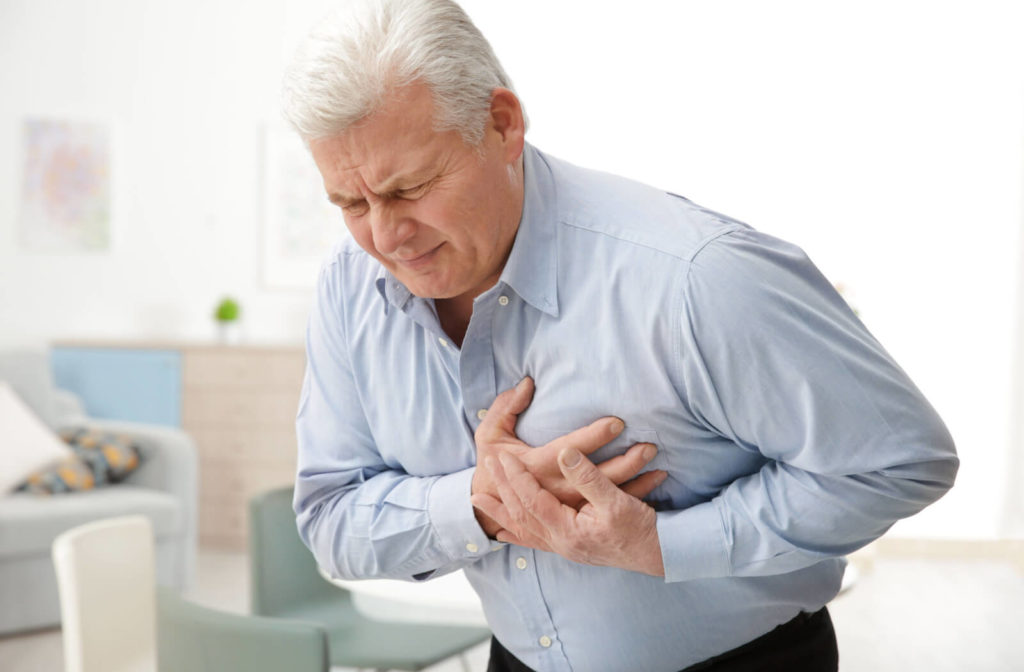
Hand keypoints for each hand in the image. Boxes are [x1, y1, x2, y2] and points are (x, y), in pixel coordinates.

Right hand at [471, 378, 663, 534]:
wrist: (491, 504)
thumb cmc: (493, 464)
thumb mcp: (489, 433)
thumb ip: (506, 406)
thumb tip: (527, 382)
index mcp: (535, 466)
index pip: (569, 450)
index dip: (594, 436)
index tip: (618, 422)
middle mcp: (554, 489)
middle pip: (596, 478)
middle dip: (625, 462)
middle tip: (649, 446)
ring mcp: (567, 505)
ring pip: (606, 495)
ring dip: (635, 481)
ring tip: (657, 464)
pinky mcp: (576, 513)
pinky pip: (609, 506)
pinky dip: (634, 496)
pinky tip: (654, 482)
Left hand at [471, 448, 666, 576]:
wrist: (660, 555)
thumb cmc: (640, 529)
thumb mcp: (617, 500)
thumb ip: (589, 476)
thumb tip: (566, 453)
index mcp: (568, 531)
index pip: (532, 501)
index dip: (516, 478)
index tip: (503, 456)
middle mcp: (560, 543)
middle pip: (520, 514)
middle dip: (502, 489)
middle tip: (485, 466)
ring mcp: (563, 548)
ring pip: (523, 529)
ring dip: (500, 512)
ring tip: (478, 500)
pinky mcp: (570, 548)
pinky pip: (534, 542)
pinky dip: (516, 534)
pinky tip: (504, 532)